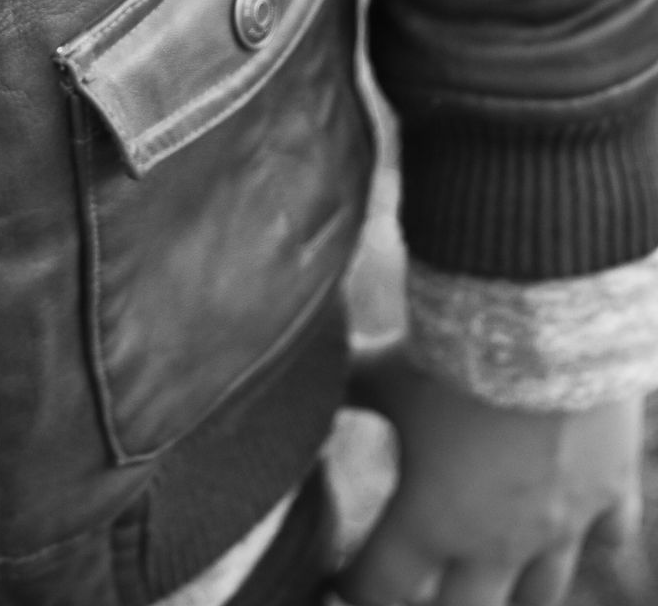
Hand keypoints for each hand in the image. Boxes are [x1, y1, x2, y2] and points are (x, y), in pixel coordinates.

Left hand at [336, 345, 644, 605]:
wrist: (544, 326)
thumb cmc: (453, 354)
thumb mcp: (386, 372)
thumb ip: (347, 387)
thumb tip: (296, 372)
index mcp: (429, 521)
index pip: (381, 585)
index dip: (354, 587)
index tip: (340, 583)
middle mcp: (495, 543)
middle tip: (418, 590)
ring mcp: (559, 526)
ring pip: (540, 596)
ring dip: (513, 594)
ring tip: (491, 585)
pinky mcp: (607, 493)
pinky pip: (606, 539)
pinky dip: (592, 539)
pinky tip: (577, 536)